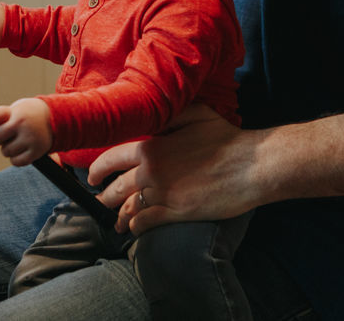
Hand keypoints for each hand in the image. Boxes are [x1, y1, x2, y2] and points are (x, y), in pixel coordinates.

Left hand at [0, 97, 52, 165]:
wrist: (54, 117)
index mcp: (15, 113)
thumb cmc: (27, 113)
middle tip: (5, 135)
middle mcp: (23, 125)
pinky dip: (15, 158)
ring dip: (7, 148)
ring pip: (5, 151)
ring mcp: (30, 139)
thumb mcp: (14, 109)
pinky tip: (20, 150)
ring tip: (17, 140)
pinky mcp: (36, 152)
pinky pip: (16, 162)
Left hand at [88, 103, 261, 233]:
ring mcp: (163, 194)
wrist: (251, 165)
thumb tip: (152, 113)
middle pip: (115, 187)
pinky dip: (136, 227)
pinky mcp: (177, 212)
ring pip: (128, 208)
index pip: (111, 158)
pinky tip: (135, 229)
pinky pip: (146, 222)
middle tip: (99, 200)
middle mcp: (151, 171)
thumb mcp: (195, 114)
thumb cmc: (226, 138)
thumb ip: (169, 115)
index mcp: (151, 146)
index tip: (92, 176)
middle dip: (103, 196)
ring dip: (118, 216)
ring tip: (115, 222)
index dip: (97, 169)